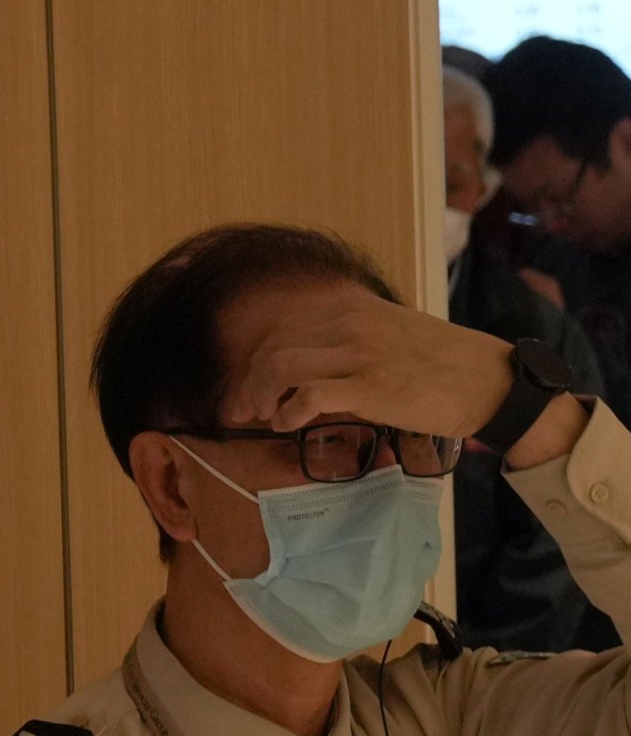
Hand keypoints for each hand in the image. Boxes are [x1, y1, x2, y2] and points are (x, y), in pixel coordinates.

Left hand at [233, 292, 516, 442]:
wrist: (492, 383)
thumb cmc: (443, 365)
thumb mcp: (392, 336)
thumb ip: (351, 341)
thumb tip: (311, 365)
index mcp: (355, 310)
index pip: (283, 331)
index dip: (255, 363)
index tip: (249, 389)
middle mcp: (352, 325)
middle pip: (272, 349)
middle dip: (248, 384)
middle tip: (243, 411)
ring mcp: (360, 354)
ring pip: (280, 367)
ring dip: (260, 397)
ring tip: (264, 418)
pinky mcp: (370, 387)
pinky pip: (307, 395)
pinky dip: (287, 413)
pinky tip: (288, 425)